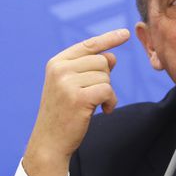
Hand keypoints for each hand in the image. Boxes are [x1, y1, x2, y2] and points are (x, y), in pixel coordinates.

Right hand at [23, 29, 129, 175]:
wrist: (50, 142)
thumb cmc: (64, 114)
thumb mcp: (72, 87)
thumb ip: (89, 70)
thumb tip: (112, 56)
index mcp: (57, 62)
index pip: (88, 45)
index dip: (108, 39)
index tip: (125, 33)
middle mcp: (60, 68)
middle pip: (102, 61)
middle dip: (106, 79)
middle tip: (95, 96)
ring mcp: (67, 82)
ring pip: (106, 76)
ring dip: (108, 93)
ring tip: (96, 105)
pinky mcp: (78, 97)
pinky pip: (108, 90)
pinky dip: (111, 101)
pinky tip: (104, 110)